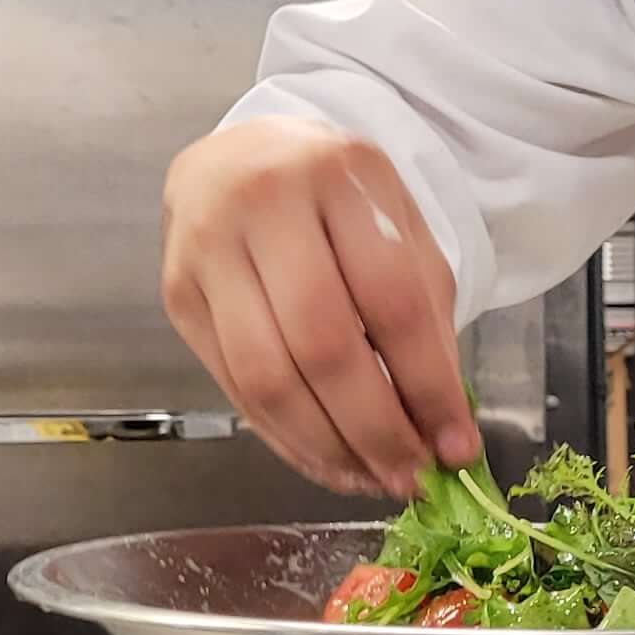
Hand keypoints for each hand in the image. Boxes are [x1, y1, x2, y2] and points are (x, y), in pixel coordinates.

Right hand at [161, 120, 479, 495]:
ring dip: (326, 447)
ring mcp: (207, 250)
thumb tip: (440, 427)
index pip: (391, 302)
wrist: (245, 155)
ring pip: (267, 377)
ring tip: (371, 479)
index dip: (428, 387)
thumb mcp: (400, 231)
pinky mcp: (177, 295)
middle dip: (374, 429)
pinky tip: (325, 459)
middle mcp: (263, 205)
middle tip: (411, 479)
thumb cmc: (339, 199)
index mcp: (340, 176)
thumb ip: (425, 318)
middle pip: (322, 346)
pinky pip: (234, 387)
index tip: (457, 446)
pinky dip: (284, 437)